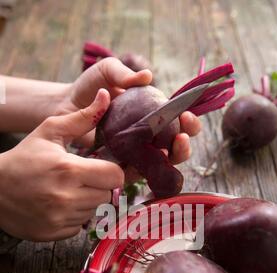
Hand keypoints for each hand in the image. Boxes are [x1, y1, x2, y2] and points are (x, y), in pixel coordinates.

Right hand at [0, 90, 123, 241]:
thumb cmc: (24, 158)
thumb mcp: (49, 132)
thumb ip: (82, 118)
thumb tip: (106, 96)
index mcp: (69, 170)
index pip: (115, 176)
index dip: (113, 171)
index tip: (103, 168)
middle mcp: (66, 197)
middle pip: (108, 195)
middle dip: (100, 186)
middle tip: (83, 179)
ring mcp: (60, 218)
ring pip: (95, 212)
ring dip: (87, 202)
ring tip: (67, 191)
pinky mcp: (54, 233)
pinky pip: (80, 226)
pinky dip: (74, 217)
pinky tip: (59, 206)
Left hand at [55, 58, 200, 169]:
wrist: (66, 108)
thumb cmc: (89, 88)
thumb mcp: (106, 72)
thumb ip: (123, 73)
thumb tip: (147, 76)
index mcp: (154, 113)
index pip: (179, 120)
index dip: (188, 121)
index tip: (185, 115)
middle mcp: (150, 135)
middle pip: (178, 145)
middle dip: (185, 143)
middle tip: (180, 136)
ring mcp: (139, 152)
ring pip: (165, 162)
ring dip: (173, 157)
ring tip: (169, 149)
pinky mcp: (125, 167)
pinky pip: (143, 173)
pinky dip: (152, 172)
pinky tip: (152, 165)